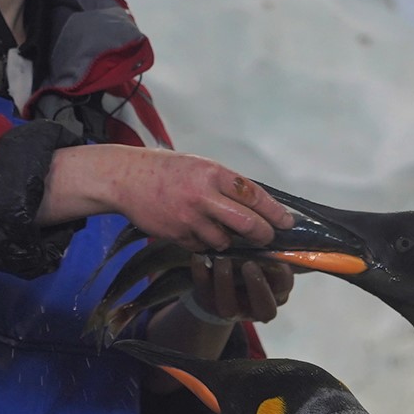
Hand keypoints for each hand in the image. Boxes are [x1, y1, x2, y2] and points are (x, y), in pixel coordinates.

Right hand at [43, 147, 291, 250]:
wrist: (126, 179)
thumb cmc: (168, 170)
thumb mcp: (200, 166)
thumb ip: (226, 184)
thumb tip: (257, 205)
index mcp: (214, 173)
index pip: (254, 195)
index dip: (275, 212)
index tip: (287, 223)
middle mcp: (204, 196)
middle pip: (247, 224)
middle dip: (262, 234)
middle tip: (267, 238)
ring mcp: (190, 218)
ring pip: (225, 241)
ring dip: (230, 240)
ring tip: (223, 230)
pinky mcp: (177, 235)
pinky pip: (203, 247)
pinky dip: (206, 243)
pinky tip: (197, 231)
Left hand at [187, 256, 294, 323]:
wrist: (220, 289)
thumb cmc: (249, 270)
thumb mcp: (264, 261)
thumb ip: (269, 251)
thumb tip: (272, 227)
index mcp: (275, 294)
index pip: (284, 287)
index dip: (281, 273)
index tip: (273, 256)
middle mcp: (256, 309)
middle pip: (264, 308)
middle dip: (257, 285)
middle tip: (250, 264)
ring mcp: (231, 310)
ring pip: (229, 305)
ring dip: (225, 280)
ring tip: (222, 257)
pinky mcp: (208, 304)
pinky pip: (203, 290)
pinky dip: (201, 273)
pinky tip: (200, 256)